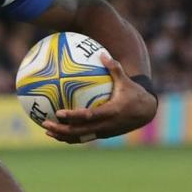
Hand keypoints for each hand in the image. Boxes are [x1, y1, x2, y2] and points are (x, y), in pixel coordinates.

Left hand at [42, 53, 156, 143]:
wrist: (146, 112)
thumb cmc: (134, 93)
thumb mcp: (126, 80)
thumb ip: (114, 67)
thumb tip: (102, 53)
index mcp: (111, 112)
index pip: (88, 116)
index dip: (73, 116)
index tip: (58, 113)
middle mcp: (106, 125)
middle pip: (80, 131)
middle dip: (61, 129)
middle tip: (45, 123)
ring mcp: (104, 132)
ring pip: (80, 137)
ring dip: (63, 136)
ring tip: (46, 131)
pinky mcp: (103, 135)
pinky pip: (84, 137)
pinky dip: (71, 137)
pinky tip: (58, 132)